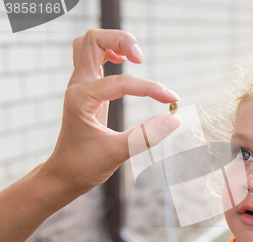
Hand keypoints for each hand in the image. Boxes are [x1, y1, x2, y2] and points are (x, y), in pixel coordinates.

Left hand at [42, 28, 180, 193]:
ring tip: (135, 57)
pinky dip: (109, 52)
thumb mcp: (117, 153)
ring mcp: (80, 86)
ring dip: (113, 43)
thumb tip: (174, 119)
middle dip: (122, 41)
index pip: (121, 82)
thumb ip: (146, 136)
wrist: (64, 174)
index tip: (172, 100)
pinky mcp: (87, 90)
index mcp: (81, 99)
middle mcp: (78, 87)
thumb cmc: (84, 165)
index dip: (150, 88)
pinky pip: (93, 58)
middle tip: (142, 59)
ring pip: (90, 44)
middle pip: (93, 41)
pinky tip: (125, 64)